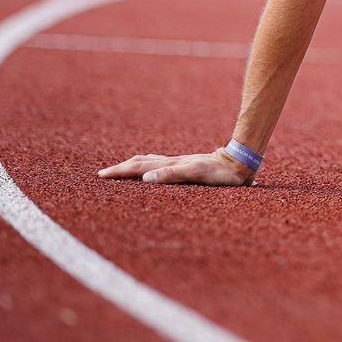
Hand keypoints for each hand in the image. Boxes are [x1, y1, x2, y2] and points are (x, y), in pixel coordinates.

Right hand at [98, 149, 254, 185]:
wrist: (240, 162)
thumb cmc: (221, 173)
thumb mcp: (196, 175)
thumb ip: (172, 175)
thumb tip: (145, 179)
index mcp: (171, 165)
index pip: (139, 168)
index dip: (120, 171)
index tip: (101, 175)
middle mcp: (172, 162)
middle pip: (141, 163)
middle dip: (121, 169)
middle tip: (102, 174)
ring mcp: (179, 163)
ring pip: (150, 162)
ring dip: (132, 166)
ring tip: (120, 170)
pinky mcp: (187, 165)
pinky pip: (161, 165)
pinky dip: (148, 166)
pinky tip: (150, 171)